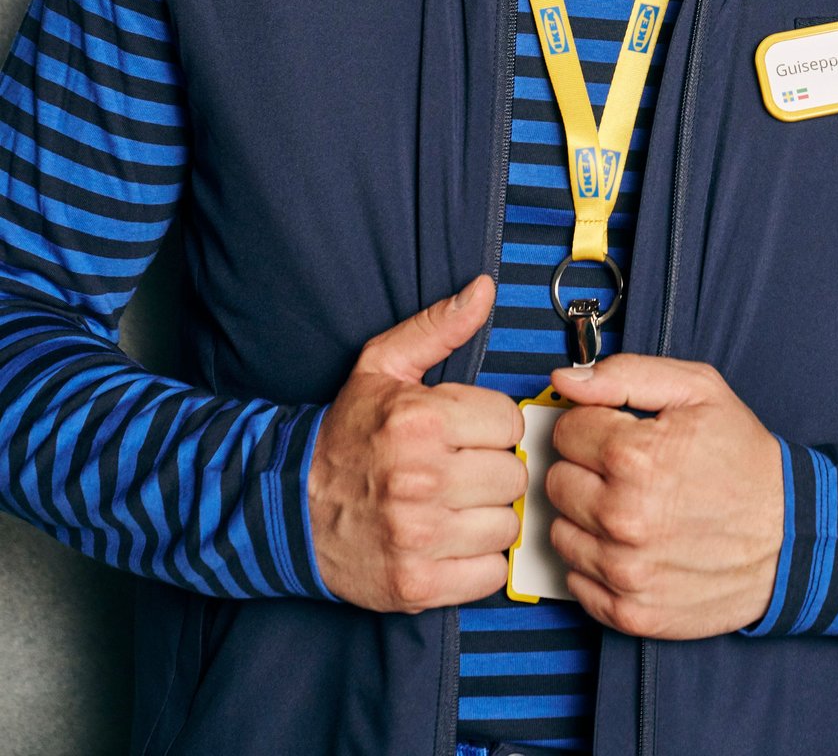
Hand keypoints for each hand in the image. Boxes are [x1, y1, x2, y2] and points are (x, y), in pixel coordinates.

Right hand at [308, 275, 524, 611]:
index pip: (509, 421)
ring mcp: (418, 537)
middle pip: (512, 474)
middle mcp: (420, 479)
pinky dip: (478, 560)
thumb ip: (438, 326)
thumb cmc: (346, 433)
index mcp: (418, 421)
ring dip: (488, 515)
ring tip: (455, 503)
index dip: (491, 425)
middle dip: (492, 468)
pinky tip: (451, 539)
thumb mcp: (382, 366)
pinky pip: (491, 573)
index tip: (468, 431)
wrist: (288, 508)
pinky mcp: (416, 585)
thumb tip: (484, 289)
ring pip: (506, 524)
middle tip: (462, 468)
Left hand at [544, 354, 782, 638]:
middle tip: (625, 472)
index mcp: (634, 456)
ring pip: (560, 532)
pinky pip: (576, 581)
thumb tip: (565, 379)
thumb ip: (624, 375)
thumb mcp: (698, 391)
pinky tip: (631, 545)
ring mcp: (625, 570)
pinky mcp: (630, 612)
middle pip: (555, 482)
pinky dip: (595, 563)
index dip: (591, 426)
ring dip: (586, 518)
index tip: (617, 433)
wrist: (791, 536)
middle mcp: (622, 517)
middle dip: (584, 470)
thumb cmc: (744, 459)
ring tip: (631, 507)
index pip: (565, 431)